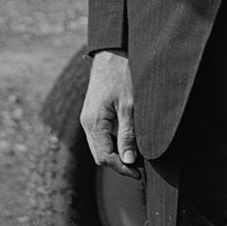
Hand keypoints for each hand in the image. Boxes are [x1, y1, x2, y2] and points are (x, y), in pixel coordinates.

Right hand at [79, 50, 140, 178]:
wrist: (112, 51)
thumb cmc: (122, 75)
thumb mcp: (130, 105)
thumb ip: (128, 135)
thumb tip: (129, 161)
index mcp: (93, 123)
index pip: (104, 158)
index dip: (122, 168)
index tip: (139, 173)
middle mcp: (87, 122)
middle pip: (100, 155)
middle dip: (118, 164)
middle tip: (140, 169)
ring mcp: (88, 117)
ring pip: (99, 146)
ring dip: (115, 154)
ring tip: (137, 157)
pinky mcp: (93, 112)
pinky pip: (100, 135)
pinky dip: (113, 143)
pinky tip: (128, 141)